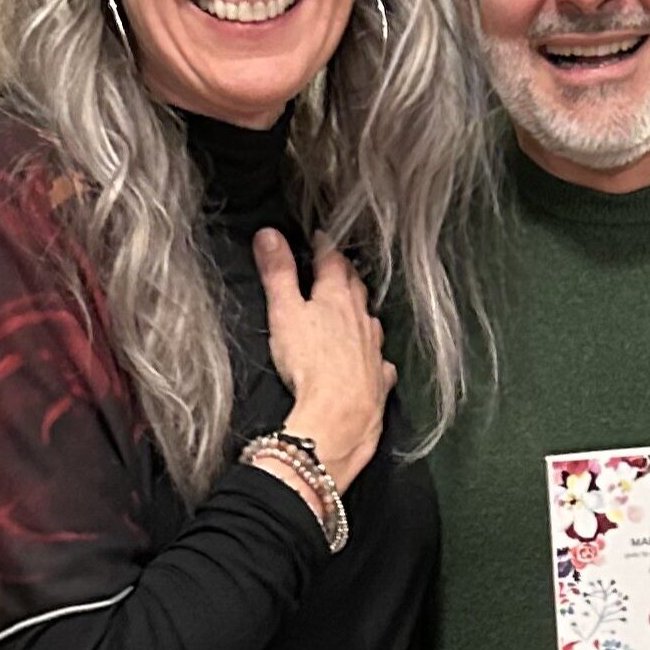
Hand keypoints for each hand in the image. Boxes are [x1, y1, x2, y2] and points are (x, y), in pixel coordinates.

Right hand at [255, 229, 395, 487]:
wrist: (340, 415)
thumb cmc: (309, 363)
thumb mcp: (284, 312)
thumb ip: (277, 273)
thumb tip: (269, 234)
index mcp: (337, 297)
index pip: (332, 261)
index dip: (324, 246)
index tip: (319, 236)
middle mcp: (361, 317)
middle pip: (355, 286)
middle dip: (345, 273)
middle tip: (336, 266)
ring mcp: (374, 348)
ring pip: (369, 320)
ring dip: (360, 310)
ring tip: (352, 306)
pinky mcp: (379, 378)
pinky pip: (380, 360)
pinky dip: (374, 354)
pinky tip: (372, 359)